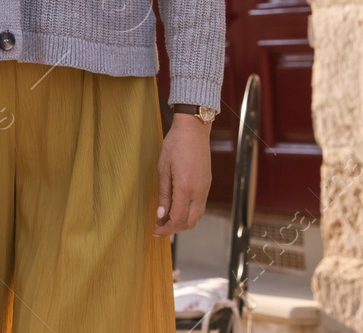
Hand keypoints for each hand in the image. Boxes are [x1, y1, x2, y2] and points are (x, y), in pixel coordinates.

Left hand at [155, 114, 210, 235]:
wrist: (193, 130)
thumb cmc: (174, 146)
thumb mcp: (163, 169)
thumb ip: (164, 195)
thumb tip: (161, 215)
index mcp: (185, 188)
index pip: (178, 219)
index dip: (166, 229)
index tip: (155, 231)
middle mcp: (199, 191)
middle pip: (190, 222)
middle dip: (175, 229)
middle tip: (159, 226)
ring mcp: (205, 188)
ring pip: (197, 216)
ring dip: (183, 222)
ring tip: (167, 217)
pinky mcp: (207, 184)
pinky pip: (200, 206)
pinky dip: (189, 212)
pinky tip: (177, 207)